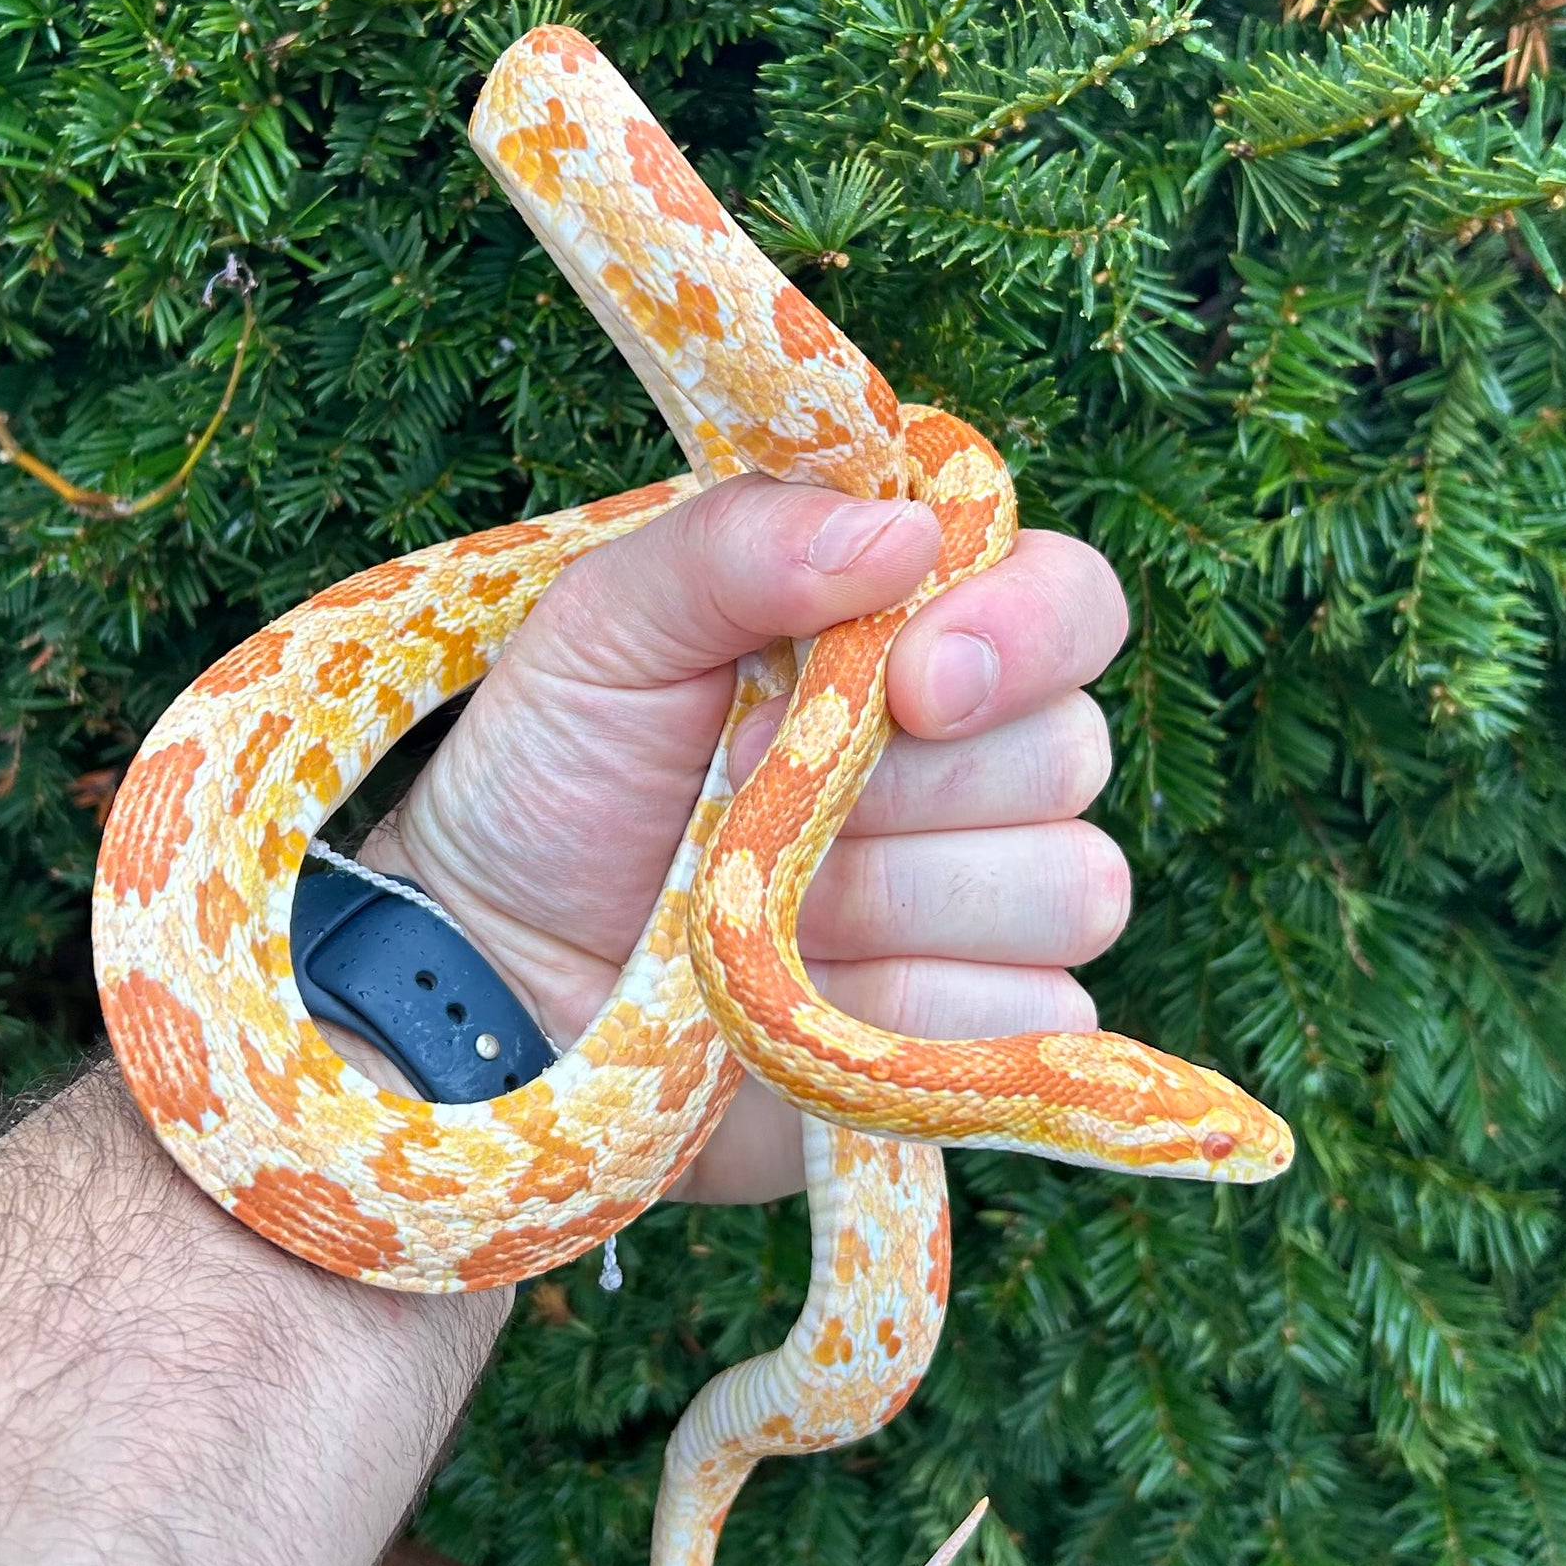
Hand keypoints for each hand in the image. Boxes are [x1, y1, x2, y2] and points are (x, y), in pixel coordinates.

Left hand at [361, 475, 1131, 1204]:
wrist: (495, 969)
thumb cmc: (554, 777)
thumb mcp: (609, 625)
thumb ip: (741, 546)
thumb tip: (905, 529)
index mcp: (908, 634)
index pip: (1069, 600)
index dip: (1020, 634)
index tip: (910, 683)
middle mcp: (975, 761)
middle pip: (1070, 750)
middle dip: (909, 785)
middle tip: (749, 791)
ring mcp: (986, 903)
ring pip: (1071, 887)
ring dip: (900, 897)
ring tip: (768, 903)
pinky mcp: (974, 1036)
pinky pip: (1036, 1020)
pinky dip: (916, 1009)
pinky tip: (812, 993)